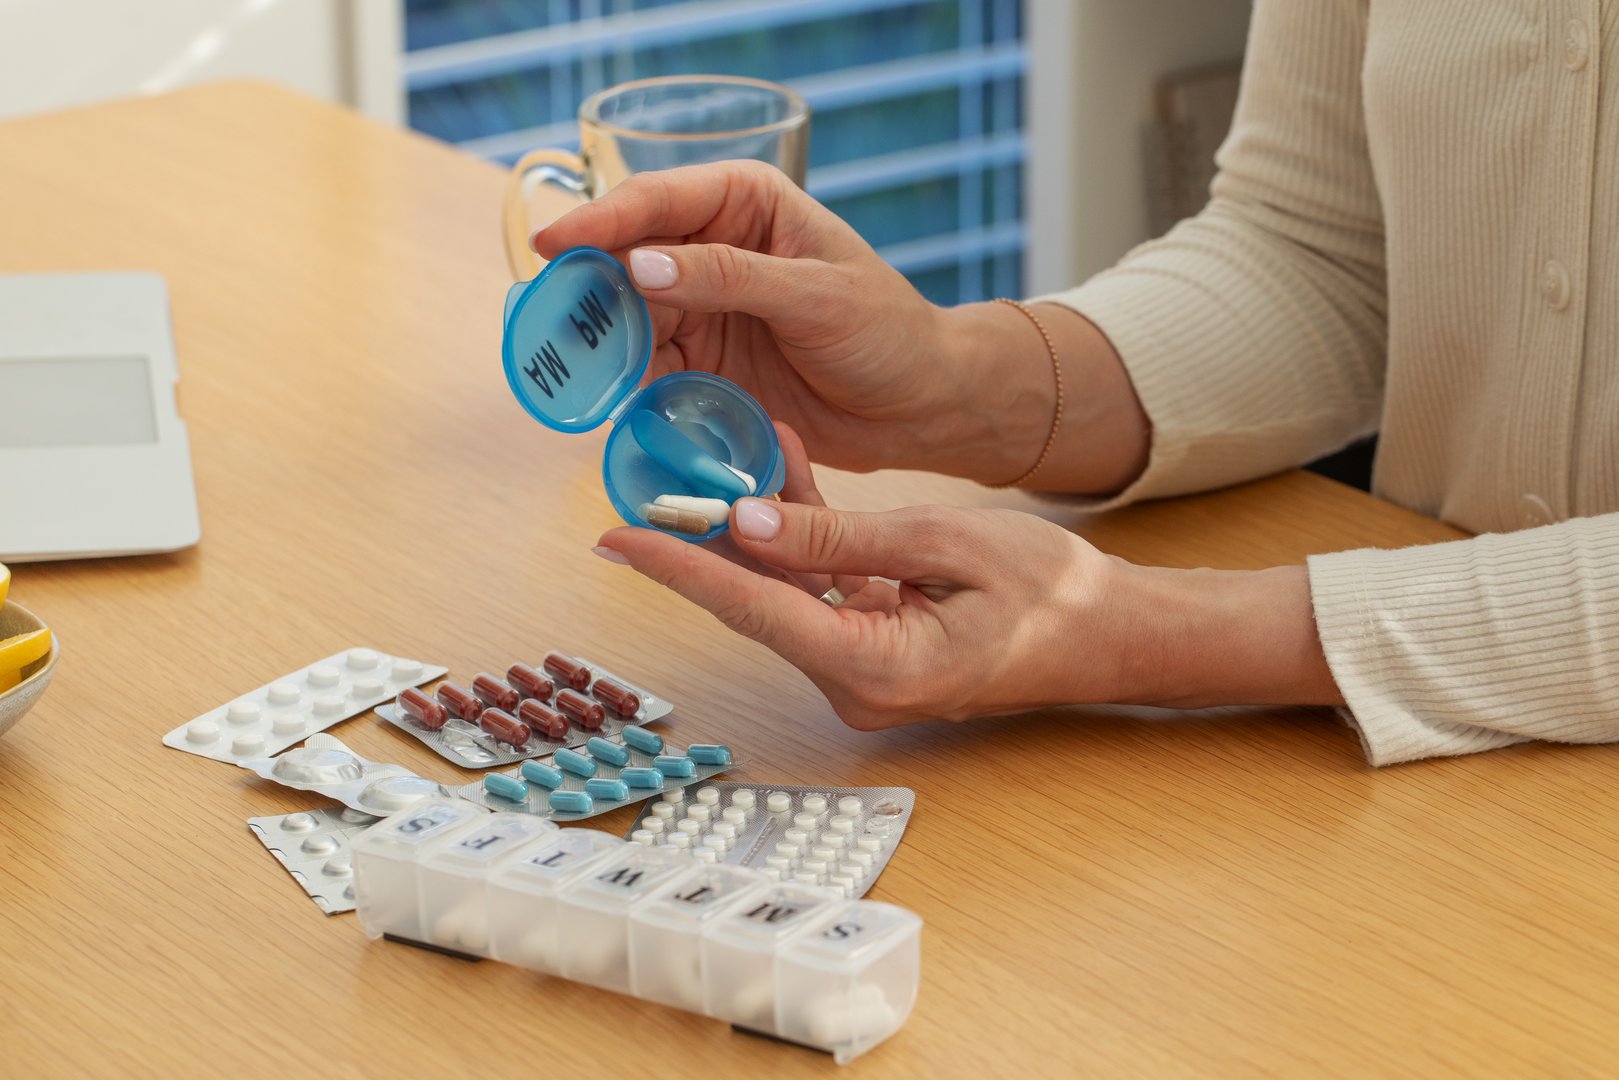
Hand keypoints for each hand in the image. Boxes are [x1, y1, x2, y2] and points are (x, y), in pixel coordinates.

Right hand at [534, 161, 1000, 475]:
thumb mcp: (816, 296)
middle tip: (549, 319)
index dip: (601, 221)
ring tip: (574, 368)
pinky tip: (614, 400)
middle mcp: (713, 248)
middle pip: (628, 260)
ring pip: (629, 318)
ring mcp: (705, 308)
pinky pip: (649, 368)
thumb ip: (729, 277)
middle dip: (589, 289)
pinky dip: (630, 384)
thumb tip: (642, 265)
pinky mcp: (704, 364)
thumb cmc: (886, 332)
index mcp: (745, 204)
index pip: (658, 201)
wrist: (919, 407)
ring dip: (603, 343)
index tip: (554, 246)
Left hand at [594, 465, 1344, 729]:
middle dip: (708, 540)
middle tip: (645, 484)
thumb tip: (748, 523)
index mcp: (873, 667)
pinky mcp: (873, 652)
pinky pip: (821, 594)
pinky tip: (786, 480)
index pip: (752, 610)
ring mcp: (862, 674)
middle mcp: (854, 684)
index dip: (679, 570)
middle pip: (758, 603)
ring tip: (730, 452)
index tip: (615, 540)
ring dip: (762, 530)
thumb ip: (840, 538)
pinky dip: (804, 543)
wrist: (1109, 636)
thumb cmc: (1048, 590)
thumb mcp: (943, 542)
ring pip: (786, 593)